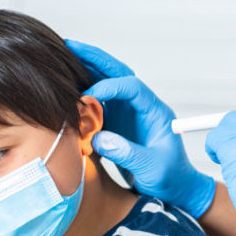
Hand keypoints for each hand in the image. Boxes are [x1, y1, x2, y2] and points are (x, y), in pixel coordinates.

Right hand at [66, 39, 215, 217]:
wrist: (174, 190)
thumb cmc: (170, 179)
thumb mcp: (152, 168)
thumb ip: (128, 153)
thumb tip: (100, 138)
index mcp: (155, 112)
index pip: (132, 87)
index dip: (109, 87)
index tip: (89, 97)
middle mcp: (141, 108)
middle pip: (119, 74)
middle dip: (95, 59)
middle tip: (69, 45)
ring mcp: (129, 114)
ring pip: (107, 84)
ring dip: (86, 71)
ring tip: (61, 58)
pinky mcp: (118, 125)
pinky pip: (99, 103)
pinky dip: (83, 93)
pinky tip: (65, 88)